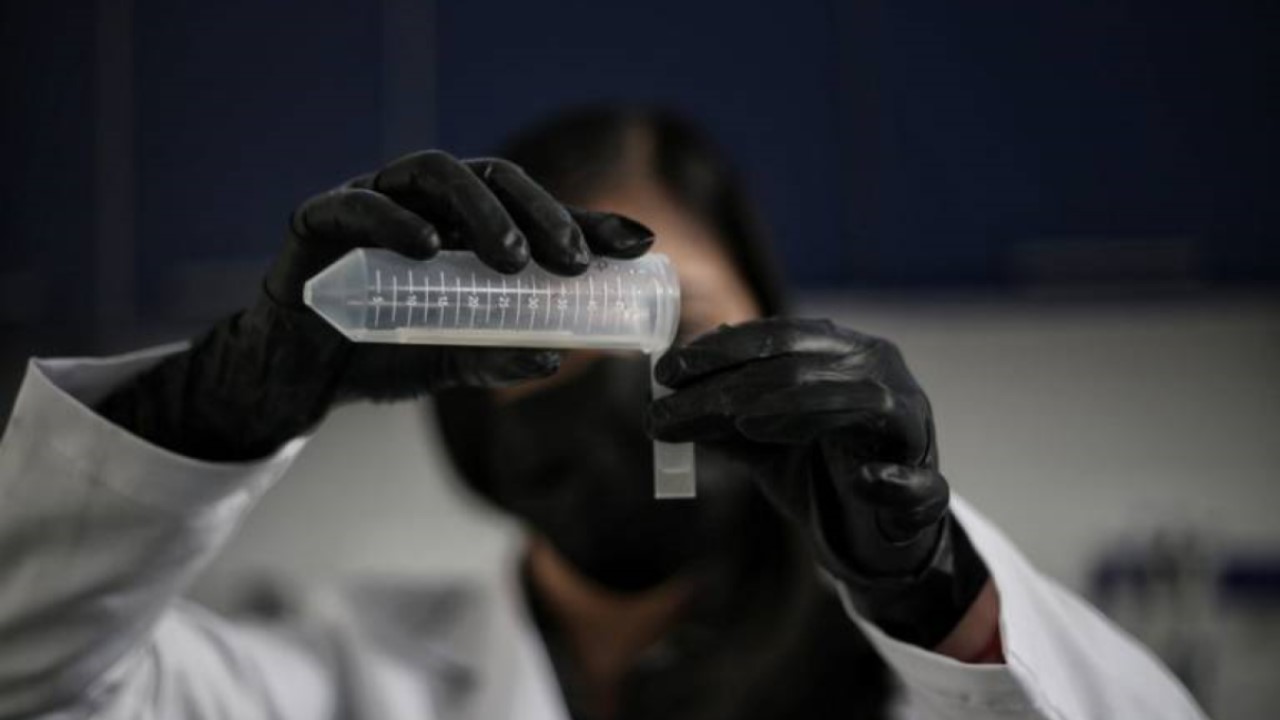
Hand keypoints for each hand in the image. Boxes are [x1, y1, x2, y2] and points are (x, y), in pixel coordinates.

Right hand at [97, 151, 653, 460]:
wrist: (299, 378)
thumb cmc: (379, 354)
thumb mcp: (451, 359)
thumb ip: (496, 354)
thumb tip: (555, 357)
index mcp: (464, 228)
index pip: (533, 209)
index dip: (588, 220)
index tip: (639, 244)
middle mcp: (425, 204)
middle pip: (494, 178)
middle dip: (542, 213)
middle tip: (575, 263)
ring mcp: (374, 202)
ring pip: (434, 174)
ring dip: (480, 209)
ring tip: (512, 260)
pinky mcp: (320, 219)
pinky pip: (357, 204)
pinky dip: (394, 219)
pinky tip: (426, 246)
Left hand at [647, 318, 987, 646]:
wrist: (870, 535)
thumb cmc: (816, 471)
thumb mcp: (759, 441)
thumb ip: (721, 419)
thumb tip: (662, 397)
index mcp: (842, 354)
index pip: (779, 338)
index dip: (721, 351)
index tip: (665, 372)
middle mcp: (881, 375)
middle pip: (807, 367)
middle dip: (735, 386)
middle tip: (676, 407)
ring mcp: (912, 428)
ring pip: (864, 402)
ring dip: (802, 409)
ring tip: (745, 423)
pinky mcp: (927, 487)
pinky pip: (916, 481)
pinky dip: (890, 481)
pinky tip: (862, 481)